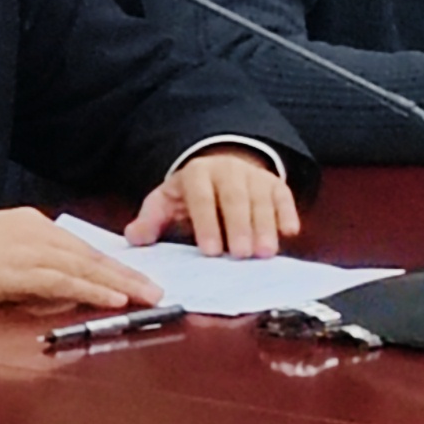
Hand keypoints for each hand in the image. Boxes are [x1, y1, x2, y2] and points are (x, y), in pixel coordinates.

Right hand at [0, 207, 153, 307]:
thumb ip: (29, 259)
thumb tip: (57, 281)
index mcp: (31, 224)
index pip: (81, 246)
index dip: (111, 264)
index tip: (135, 277)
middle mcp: (36, 232)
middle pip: (91, 255)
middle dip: (127, 274)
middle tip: (156, 289)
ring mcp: (28, 250)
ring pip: (85, 267)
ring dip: (120, 283)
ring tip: (146, 297)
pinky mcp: (17, 270)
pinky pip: (64, 280)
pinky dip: (92, 289)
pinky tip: (114, 298)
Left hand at [125, 147, 301, 259]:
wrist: (220, 169)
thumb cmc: (190, 194)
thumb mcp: (166, 202)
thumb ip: (151, 221)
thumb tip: (134, 238)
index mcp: (196, 173)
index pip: (201, 197)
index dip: (206, 223)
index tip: (209, 251)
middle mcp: (227, 170)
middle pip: (235, 198)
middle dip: (239, 226)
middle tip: (241, 255)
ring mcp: (253, 176)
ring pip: (261, 199)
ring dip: (265, 226)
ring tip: (265, 253)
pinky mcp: (275, 184)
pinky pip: (284, 196)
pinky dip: (287, 213)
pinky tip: (289, 231)